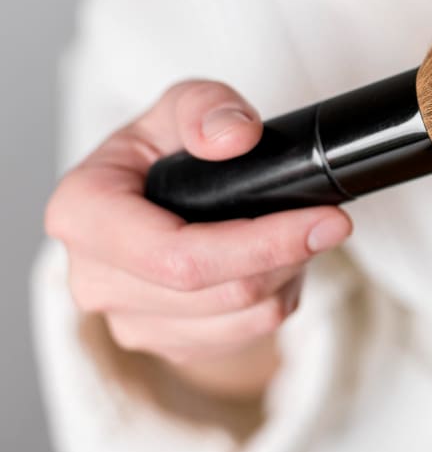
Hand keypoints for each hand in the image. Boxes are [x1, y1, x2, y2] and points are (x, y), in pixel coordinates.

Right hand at [45, 80, 351, 393]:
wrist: (152, 200)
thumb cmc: (162, 152)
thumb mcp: (179, 106)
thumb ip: (205, 106)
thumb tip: (235, 137)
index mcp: (81, 214)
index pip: (176, 254)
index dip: (260, 243)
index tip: (325, 220)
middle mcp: (93, 279)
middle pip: (219, 291)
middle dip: (289, 256)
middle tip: (331, 222)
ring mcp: (127, 321)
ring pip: (243, 318)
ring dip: (288, 276)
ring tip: (295, 235)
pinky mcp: (166, 345)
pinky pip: (246, 336)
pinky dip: (276, 299)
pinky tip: (274, 263)